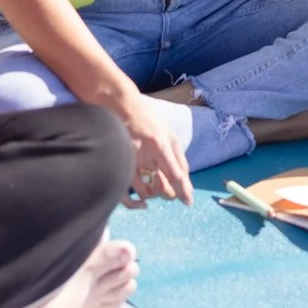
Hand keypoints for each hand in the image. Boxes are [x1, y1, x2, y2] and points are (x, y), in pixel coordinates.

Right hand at [115, 89, 195, 207]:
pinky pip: (128, 193)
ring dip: (155, 195)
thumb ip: (178, 155)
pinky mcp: (119, 164)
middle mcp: (148, 153)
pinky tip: (141, 201)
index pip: (176, 175)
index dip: (184, 191)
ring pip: (147, 191)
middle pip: (163, 186)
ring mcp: (132, 159)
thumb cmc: (147, 119)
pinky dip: (137, 201)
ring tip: (156, 190)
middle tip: (172, 194)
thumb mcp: (168, 133)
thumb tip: (185, 178)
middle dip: (171, 194)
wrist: (119, 105)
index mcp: (163, 144)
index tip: (188, 202)